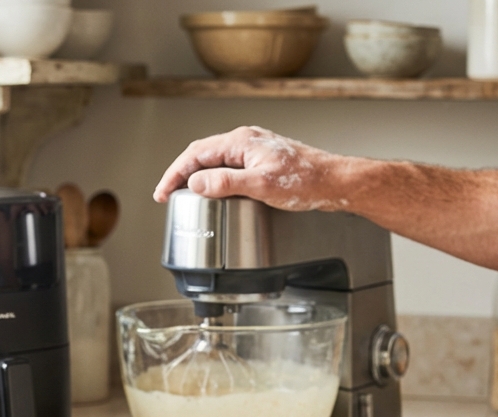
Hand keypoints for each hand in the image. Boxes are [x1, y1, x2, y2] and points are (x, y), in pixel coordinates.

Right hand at [153, 126, 351, 211]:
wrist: (334, 182)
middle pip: (202, 154)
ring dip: (196, 176)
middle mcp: (246, 141)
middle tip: (167, 195)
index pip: (196, 154)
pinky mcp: (262, 161)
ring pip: (215, 160)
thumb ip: (226, 182)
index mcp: (241, 141)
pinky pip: (229, 167)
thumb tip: (196, 182)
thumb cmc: (306, 181)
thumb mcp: (261, 184)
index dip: (175, 174)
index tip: (162, 193)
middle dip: (181, 174)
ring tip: (185, 195)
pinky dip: (214, 178)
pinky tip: (214, 192)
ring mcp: (254, 150)